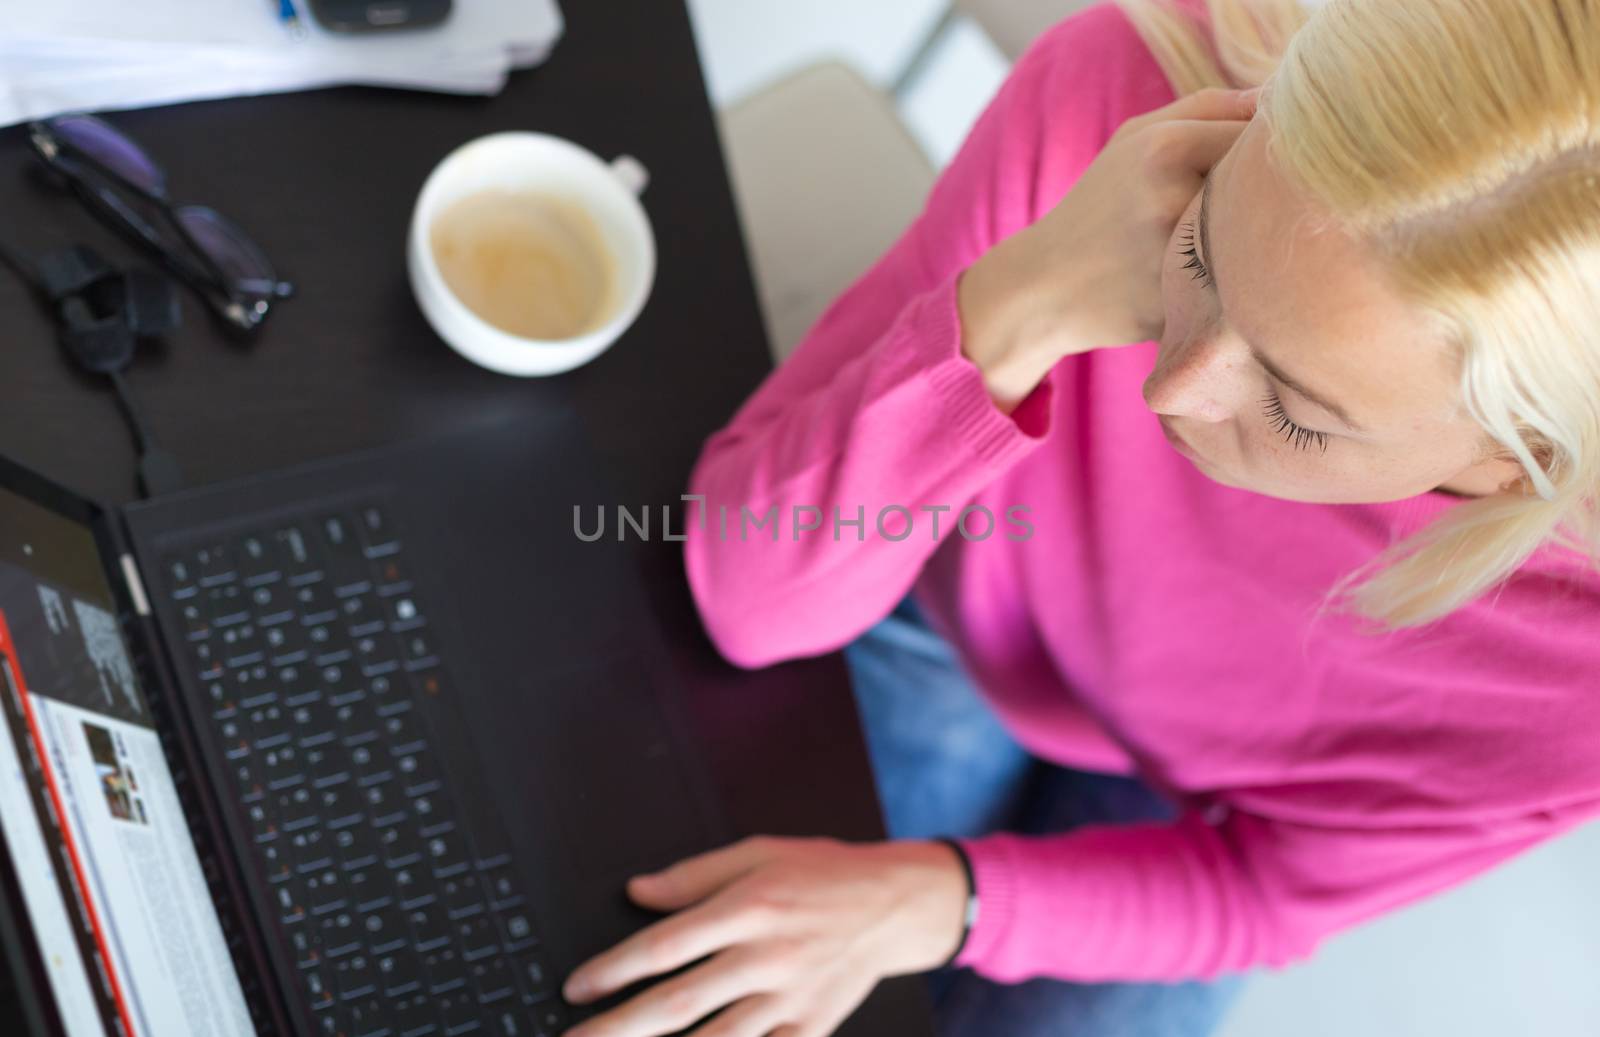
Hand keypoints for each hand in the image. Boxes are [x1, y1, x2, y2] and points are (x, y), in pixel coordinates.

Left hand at [560, 835, 967, 1036]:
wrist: (894, 905)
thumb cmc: (824, 875)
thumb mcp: (759, 852)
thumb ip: (694, 875)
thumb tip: (637, 891)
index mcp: (749, 907)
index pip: (666, 946)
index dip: (614, 970)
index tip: (578, 987)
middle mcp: (767, 956)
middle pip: (680, 1002)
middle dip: (618, 1029)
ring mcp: (790, 999)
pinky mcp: (811, 1028)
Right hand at [958, 86, 1259, 409]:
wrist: (1045, 287)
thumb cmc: (1101, 204)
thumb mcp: (1135, 138)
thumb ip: (1206, 107)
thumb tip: (1277, 101)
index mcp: (1166, 147)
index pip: (1259, 135)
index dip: (1252, 156)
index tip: (1221, 174)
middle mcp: (1174, 198)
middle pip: (1262, 190)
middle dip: (1246, 202)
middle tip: (1199, 217)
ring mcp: (1177, 257)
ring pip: (1253, 242)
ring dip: (1237, 245)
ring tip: (1184, 254)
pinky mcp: (1182, 305)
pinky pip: (1234, 285)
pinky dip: (1220, 285)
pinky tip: (1177, 284)